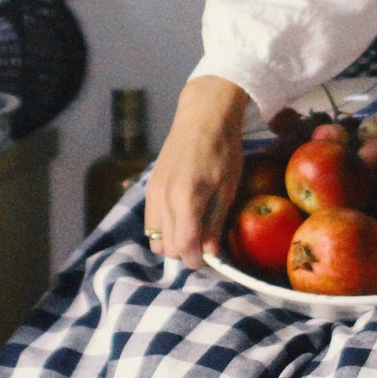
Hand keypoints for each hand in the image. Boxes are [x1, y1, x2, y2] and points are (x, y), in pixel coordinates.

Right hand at [144, 76, 252, 270]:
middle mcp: (163, 199)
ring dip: (174, 243)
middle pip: (168, 248)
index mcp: (186, 199)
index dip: (197, 259)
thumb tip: (209, 254)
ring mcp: (152, 193)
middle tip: (206, 243)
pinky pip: (150, 224)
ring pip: (155, 239)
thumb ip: (215, 223)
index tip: (211, 258)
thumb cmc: (223, 150)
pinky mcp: (148, 188)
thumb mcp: (227, 188)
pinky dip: (163, 230)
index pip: (184, 246)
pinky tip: (181, 219)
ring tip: (194, 231)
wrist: (202, 117)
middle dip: (187, 252)